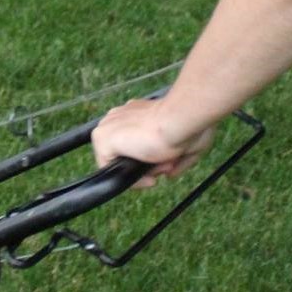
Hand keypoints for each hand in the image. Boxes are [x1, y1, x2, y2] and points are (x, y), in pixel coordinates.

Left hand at [91, 97, 216, 189]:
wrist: (180, 120)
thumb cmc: (189, 126)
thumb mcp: (188, 145)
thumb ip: (177, 159)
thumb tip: (170, 174)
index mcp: (137, 113)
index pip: (135, 141)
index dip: (152, 157)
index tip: (169, 163)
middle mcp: (121, 117)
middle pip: (127, 152)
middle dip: (148, 165)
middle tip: (167, 167)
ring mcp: (110, 126)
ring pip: (120, 160)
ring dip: (141, 172)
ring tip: (161, 169)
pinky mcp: (102, 138)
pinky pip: (110, 168)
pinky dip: (129, 178)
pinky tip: (148, 178)